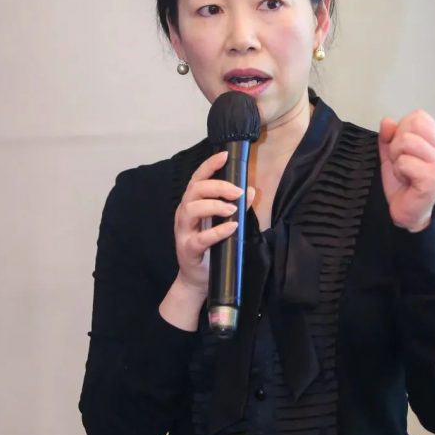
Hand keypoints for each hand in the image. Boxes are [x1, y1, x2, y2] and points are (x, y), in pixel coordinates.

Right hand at [173, 150, 256, 297]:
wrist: (198, 279)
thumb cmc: (210, 248)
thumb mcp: (224, 223)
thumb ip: (236, 206)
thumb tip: (251, 190)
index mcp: (192, 204)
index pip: (197, 179)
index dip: (209, 165)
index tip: (224, 156)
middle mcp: (184, 213)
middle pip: (194, 190)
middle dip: (217, 186)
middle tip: (237, 191)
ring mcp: (183, 231)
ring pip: (192, 209)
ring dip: (214, 205)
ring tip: (233, 209)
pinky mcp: (188, 249)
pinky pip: (201, 238)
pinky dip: (217, 231)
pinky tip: (232, 228)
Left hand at [378, 110, 434, 231]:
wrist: (407, 212)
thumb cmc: (403, 183)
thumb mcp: (391, 154)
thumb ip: (388, 136)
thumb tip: (387, 121)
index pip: (419, 116)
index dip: (403, 128)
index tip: (402, 148)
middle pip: (414, 123)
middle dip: (398, 141)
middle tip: (401, 160)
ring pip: (406, 141)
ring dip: (396, 157)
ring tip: (403, 170)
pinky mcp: (432, 178)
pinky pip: (404, 161)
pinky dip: (399, 170)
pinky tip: (406, 181)